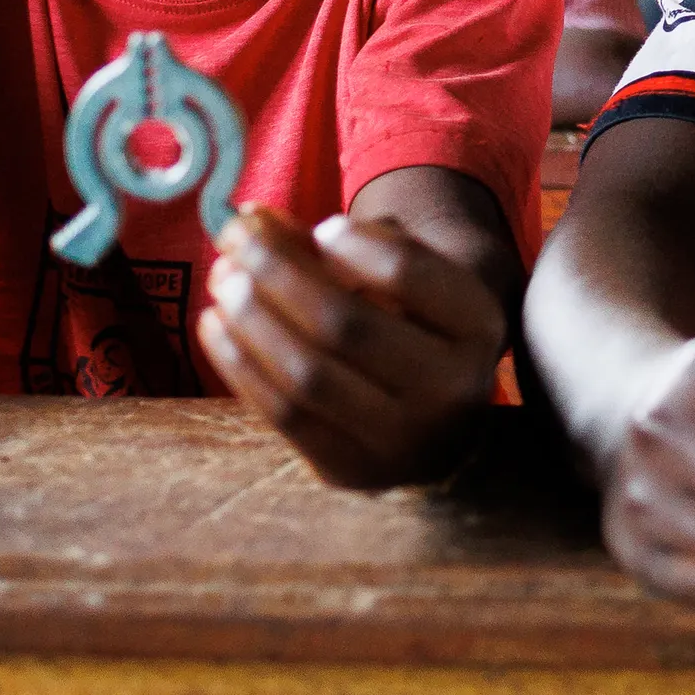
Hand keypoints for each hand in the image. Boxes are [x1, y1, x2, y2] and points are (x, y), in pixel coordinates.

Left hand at [195, 207, 508, 489]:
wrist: (441, 423)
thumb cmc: (413, 327)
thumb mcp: (406, 280)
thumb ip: (343, 245)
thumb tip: (253, 223)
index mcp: (479, 326)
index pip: (411, 274)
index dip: (356, 245)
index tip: (319, 224)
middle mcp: (452, 389)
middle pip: (346, 324)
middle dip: (279, 274)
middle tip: (235, 238)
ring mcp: (402, 440)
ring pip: (308, 375)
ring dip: (252, 320)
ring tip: (222, 279)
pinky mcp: (352, 470)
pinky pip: (284, 415)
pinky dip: (240, 365)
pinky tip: (215, 324)